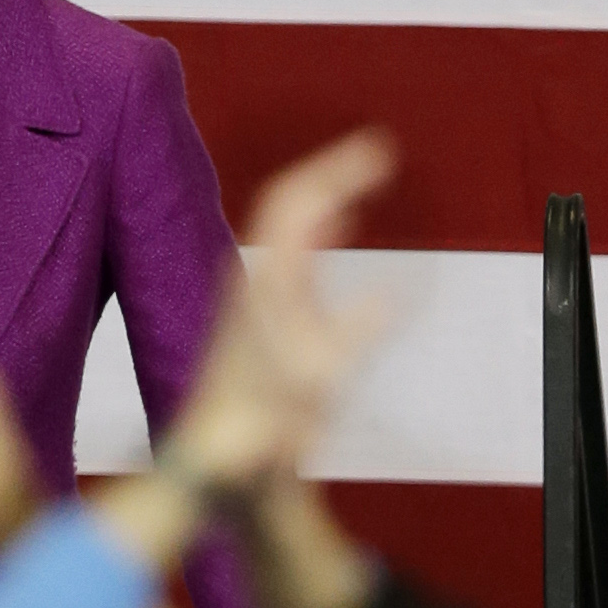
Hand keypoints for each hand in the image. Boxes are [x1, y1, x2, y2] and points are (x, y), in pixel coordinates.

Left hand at [160, 131, 396, 501]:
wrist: (219, 456)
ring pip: (292, 222)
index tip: (378, 152)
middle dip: (336, 170)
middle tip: (380, 151)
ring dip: (331, 192)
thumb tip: (389, 295)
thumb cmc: (262, 423)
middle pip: (291, 200)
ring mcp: (260, 291)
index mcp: (268, 281)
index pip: (295, 203)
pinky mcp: (266, 310)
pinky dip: (325, 224)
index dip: (336, 170)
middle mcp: (258, 277)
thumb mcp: (316, 382)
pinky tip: (343, 222)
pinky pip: (298, 249)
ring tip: (368, 172)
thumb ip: (351, 338)